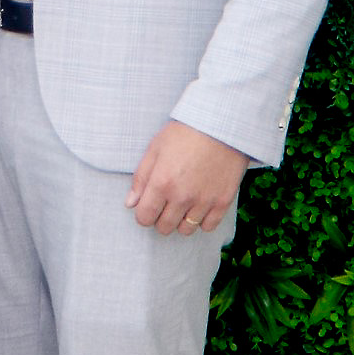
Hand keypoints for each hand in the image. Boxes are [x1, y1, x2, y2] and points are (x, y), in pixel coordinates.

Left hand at [127, 119, 249, 234]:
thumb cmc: (185, 132)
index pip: (144, 218)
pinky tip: (199, 206)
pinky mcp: (222, 201)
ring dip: (181, 220)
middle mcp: (182, 197)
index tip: (149, 205)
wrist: (221, 124)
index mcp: (161, 183)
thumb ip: (141, 178)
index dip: (144, 213)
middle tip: (166, 203)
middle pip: (164, 228)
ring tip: (183, 204)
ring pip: (186, 230)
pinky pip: (208, 226)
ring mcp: (204, 201)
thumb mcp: (155, 148)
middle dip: (160, 218)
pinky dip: (202, 220)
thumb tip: (131, 203)